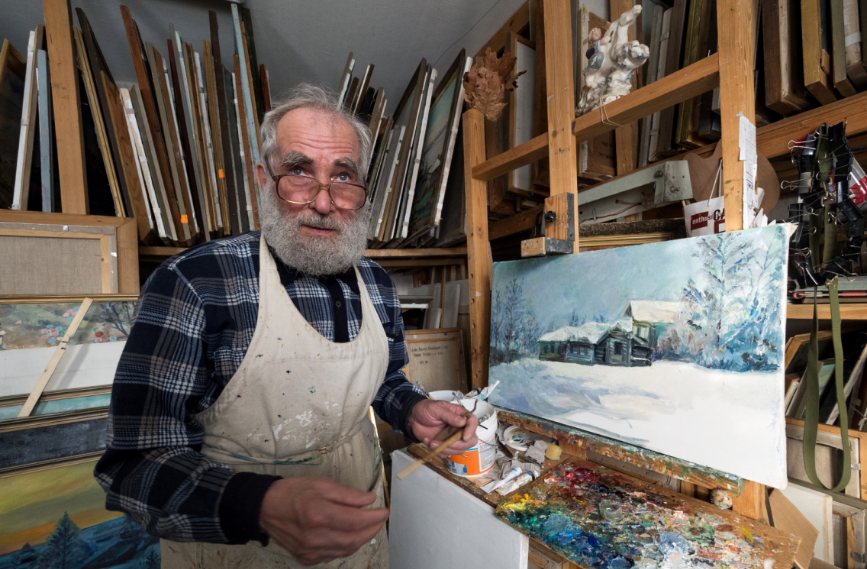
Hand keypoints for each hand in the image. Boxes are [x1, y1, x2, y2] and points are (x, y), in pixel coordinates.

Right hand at [259, 477, 388, 565]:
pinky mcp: (306, 559)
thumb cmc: (294, 492)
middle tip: (379, 519)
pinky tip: (349, 535)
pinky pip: (334, 555)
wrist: (265, 508)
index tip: (384, 510)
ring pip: (346, 550)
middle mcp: (315, 537)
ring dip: (361, 539)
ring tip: (367, 526)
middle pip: (354, 539)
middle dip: (372, 530)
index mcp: (318, 514)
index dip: (374, 517)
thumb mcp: (321, 484)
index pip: (355, 521)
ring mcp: (310, 551)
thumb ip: (347, 494)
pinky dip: (346, 546)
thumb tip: (370, 500)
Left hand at [408, 400, 478, 456]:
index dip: (471, 430)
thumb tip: (462, 422)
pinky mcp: (445, 445)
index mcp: (460, 415)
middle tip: (447, 443)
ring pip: (459, 450)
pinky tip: (429, 441)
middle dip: (459, 445)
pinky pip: (446, 453)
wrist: (414, 418)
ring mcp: (453, 438)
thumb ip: (449, 415)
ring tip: (431, 442)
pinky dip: (438, 451)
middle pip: (471, 440)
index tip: (464, 437)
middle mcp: (460, 428)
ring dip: (446, 449)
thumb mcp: (437, 408)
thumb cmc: (427, 409)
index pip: (473, 422)